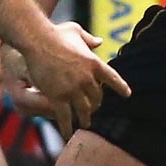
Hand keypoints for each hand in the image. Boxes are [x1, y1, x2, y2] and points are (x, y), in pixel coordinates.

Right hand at [11, 20, 129, 134]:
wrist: (38, 40)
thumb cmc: (55, 33)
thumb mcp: (76, 31)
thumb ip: (89, 39)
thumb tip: (99, 42)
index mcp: (94, 63)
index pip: (113, 78)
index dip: (120, 87)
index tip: (127, 95)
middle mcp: (86, 78)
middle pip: (97, 97)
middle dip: (96, 105)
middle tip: (94, 110)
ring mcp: (72, 89)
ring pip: (83, 110)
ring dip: (85, 118)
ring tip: (85, 124)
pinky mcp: (58, 97)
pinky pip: (65, 117)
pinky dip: (67, 127)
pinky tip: (68, 134)